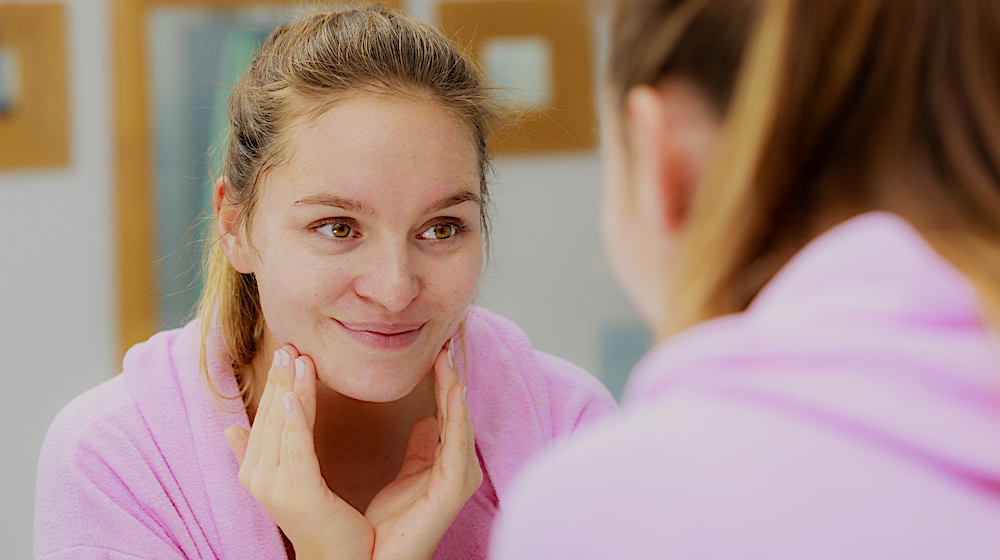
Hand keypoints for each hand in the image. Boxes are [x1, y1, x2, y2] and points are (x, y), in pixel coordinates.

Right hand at [225, 344, 374, 559]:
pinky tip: (296, 395)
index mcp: (255, 471)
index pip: (264, 418)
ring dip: (290, 389)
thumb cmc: (319, 520)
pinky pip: (296, 449)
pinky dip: (295, 420)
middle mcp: (259, 477)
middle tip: (291, 344)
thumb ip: (255, 453)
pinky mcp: (300, 494)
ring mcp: (276, 486)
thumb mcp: (286, 480)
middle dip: (281, 379)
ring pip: (282, 426)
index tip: (286, 351)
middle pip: (271, 417)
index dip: (274, 385)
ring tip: (299, 358)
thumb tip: (229, 428)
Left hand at [364, 343, 481, 559]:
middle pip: (457, 412)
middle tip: (444, 343)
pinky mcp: (453, 487)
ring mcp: (460, 477)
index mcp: (448, 462)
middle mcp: (459, 467)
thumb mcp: (405, 475)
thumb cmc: (389, 524)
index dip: (443, 380)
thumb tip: (426, 419)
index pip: (448, 411)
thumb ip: (420, 448)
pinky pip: (455, 443)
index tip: (436, 349)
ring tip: (447, 358)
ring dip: (453, 388)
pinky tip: (452, 390)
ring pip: (459, 421)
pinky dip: (455, 414)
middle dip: (451, 377)